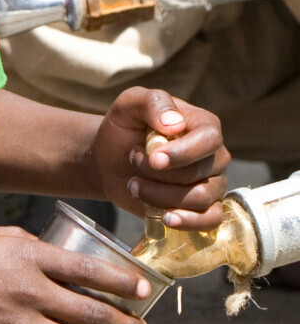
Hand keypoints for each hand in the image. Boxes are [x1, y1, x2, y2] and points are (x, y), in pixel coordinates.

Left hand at [94, 88, 228, 229]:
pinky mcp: (203, 208)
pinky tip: (165, 218)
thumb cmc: (124, 129)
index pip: (209, 140)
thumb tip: (175, 123)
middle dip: (158, 173)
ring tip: (133, 185)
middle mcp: (214, 155)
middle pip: (199, 172)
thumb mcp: (129, 104)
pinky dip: (189, 222)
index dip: (183, 153)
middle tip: (132, 162)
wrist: (109, 160)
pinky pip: (211, 220)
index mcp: (204, 125)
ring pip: (199, 198)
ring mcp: (212, 183)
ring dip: (160, 195)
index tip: (154, 158)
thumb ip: (152, 102)